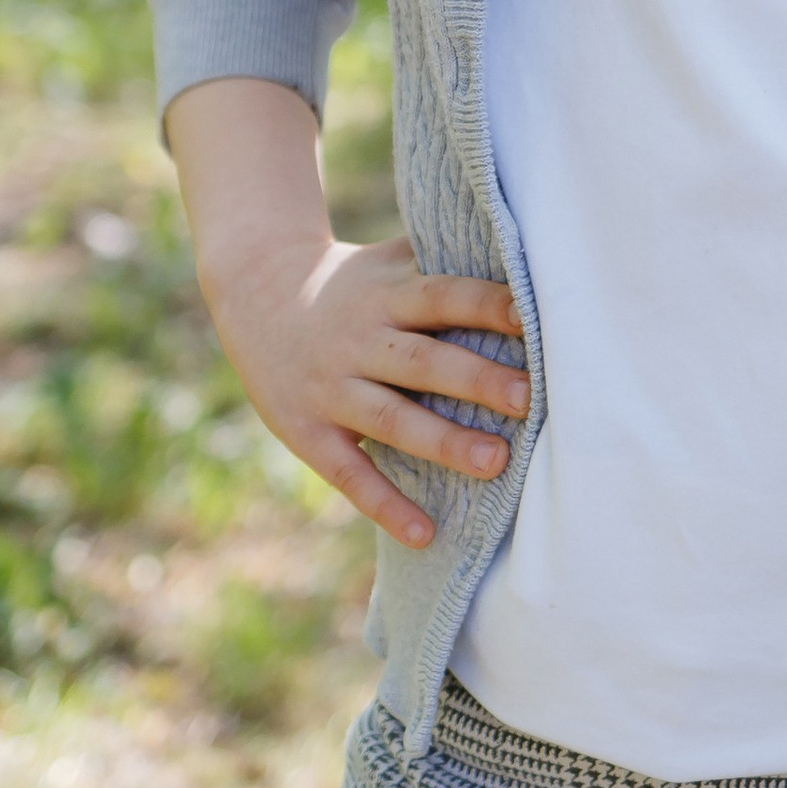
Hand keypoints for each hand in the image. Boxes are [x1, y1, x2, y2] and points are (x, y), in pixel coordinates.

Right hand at [166, 79, 525, 548]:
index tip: (531, 318)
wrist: (255, 296)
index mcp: (386, 294)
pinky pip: (351, 474)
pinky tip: (427, 533)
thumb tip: (531, 254)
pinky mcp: (309, 432)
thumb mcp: (389, 263)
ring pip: (392, 419)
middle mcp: (360, 340)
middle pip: (423, 360)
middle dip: (475, 379)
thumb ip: (445, 263)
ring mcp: (331, 389)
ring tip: (496, 463)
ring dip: (443, 442)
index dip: (485, 304)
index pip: (442, 295)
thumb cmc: (354, 284)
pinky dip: (387, 505)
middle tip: (529, 397)